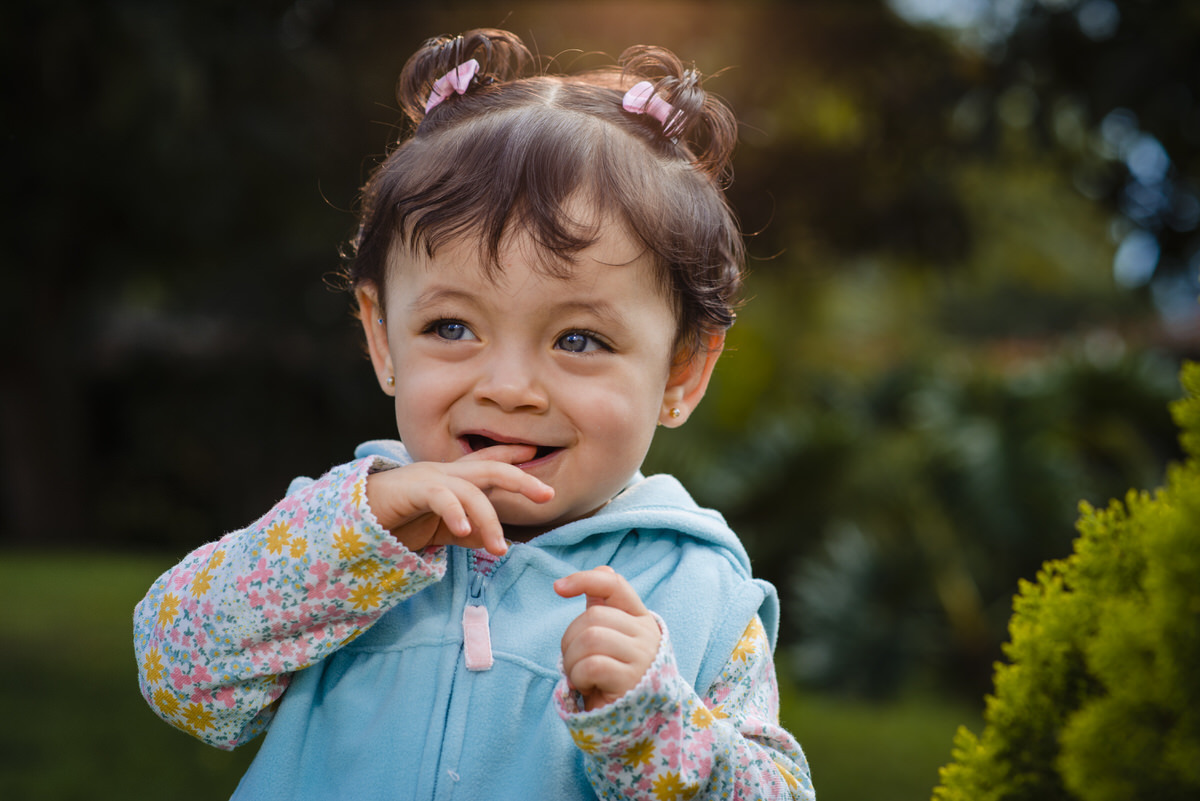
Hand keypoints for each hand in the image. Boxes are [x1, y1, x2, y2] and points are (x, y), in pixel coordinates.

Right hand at [364, 443, 553, 555]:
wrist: (350, 521)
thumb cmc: (395, 523)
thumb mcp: (439, 531)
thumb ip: (466, 533)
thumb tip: (494, 542)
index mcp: (452, 480)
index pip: (489, 463)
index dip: (513, 457)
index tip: (537, 455)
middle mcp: (445, 473)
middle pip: (492, 469)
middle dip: (521, 479)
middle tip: (547, 496)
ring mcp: (429, 478)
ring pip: (472, 490)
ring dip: (489, 520)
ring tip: (499, 549)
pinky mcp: (412, 489)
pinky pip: (442, 497)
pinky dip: (457, 514)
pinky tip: (465, 532)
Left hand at [555, 566, 660, 711]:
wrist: (630, 722)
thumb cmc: (613, 675)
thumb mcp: (609, 638)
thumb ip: (603, 608)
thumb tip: (595, 572)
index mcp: (640, 618)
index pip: (614, 584)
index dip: (585, 579)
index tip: (558, 587)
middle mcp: (646, 634)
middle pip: (593, 616)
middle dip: (570, 640)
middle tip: (574, 662)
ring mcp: (642, 658)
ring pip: (590, 638)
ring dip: (571, 660)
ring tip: (579, 675)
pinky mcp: (631, 681)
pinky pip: (591, 665)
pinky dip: (578, 677)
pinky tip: (585, 687)